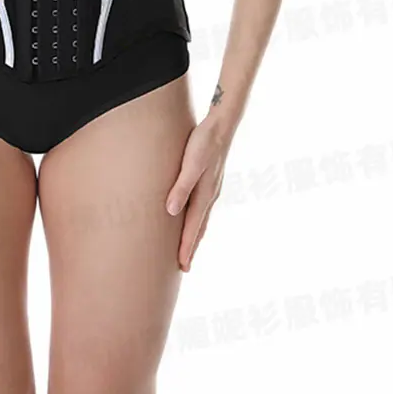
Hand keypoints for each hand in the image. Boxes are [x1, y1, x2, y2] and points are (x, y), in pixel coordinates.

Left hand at [166, 113, 228, 271]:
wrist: (221, 126)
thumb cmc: (204, 143)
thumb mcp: (190, 164)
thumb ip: (181, 187)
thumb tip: (170, 211)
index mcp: (204, 195)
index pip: (193, 228)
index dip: (186, 247)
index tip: (182, 266)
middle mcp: (210, 196)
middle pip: (199, 228)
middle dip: (191, 248)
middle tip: (184, 267)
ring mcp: (211, 190)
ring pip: (201, 220)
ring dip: (195, 236)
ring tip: (187, 249)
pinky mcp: (209, 182)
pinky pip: (202, 209)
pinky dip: (197, 221)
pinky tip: (192, 219)